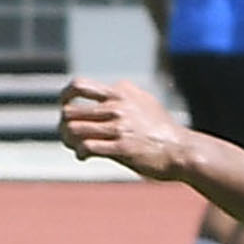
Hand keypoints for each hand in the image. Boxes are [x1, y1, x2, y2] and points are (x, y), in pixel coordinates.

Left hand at [60, 78, 191, 178]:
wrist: (180, 149)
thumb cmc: (160, 128)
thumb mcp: (145, 101)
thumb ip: (127, 93)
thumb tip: (115, 87)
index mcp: (120, 92)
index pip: (79, 86)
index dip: (65, 97)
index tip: (64, 107)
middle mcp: (117, 106)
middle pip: (71, 110)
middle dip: (64, 124)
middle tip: (68, 135)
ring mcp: (119, 127)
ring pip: (74, 129)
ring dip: (69, 141)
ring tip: (75, 147)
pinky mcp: (121, 148)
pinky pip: (87, 148)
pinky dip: (80, 153)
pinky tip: (83, 157)